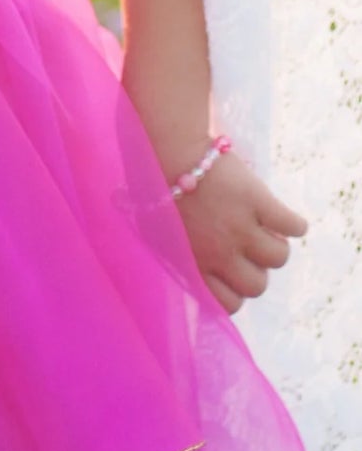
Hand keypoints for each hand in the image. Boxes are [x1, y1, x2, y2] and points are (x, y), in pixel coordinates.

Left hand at [170, 145, 307, 313]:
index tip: (234, 273)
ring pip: (279, 258)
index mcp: (194, 264)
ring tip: (265, 229)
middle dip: (256, 271)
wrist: (167, 146)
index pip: (229, 304)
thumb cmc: (156, 185)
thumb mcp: (161, 232)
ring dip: (275, 245)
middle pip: (258, 287)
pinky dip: (294, 224)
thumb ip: (182, 256)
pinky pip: (293, 227)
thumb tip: (197, 270)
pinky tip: (284, 218)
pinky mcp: (258, 202)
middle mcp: (220, 253)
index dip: (236, 290)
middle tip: (248, 249)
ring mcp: (241, 228)